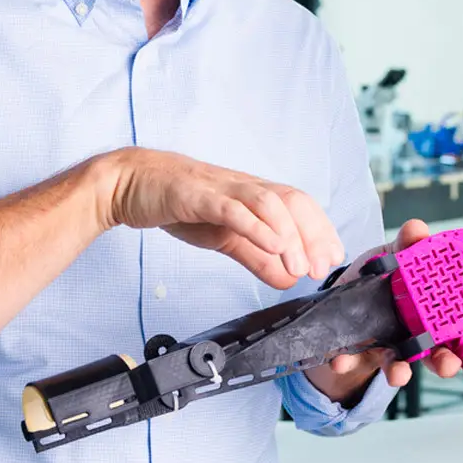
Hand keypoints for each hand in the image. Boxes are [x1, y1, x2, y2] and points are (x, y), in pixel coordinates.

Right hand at [98, 147, 343, 289]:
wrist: (129, 184)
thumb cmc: (179, 204)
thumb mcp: (225, 236)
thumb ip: (256, 257)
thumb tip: (288, 278)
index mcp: (254, 195)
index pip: (300, 207)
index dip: (322, 232)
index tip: (333, 260)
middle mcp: (245, 187)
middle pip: (293, 202)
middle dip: (314, 235)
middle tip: (322, 268)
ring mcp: (223, 189)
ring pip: (269, 204)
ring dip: (290, 236)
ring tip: (301, 266)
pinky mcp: (197, 195)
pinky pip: (232, 208)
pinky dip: (256, 226)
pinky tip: (272, 244)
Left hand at [305, 219, 462, 404]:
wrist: (343, 296)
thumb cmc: (382, 275)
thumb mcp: (394, 255)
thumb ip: (407, 244)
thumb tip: (417, 229)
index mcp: (440, 312)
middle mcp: (422, 336)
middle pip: (444, 354)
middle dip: (448, 362)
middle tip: (450, 364)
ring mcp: (394, 348)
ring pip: (405, 365)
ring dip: (403, 373)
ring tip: (399, 375)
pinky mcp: (361, 352)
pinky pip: (356, 362)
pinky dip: (348, 363)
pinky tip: (340, 361)